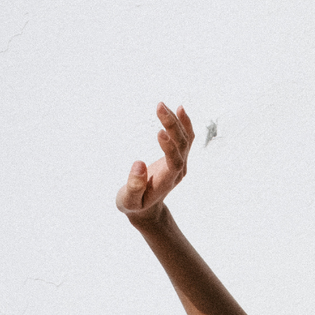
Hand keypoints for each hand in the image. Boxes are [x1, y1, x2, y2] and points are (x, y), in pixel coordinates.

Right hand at [116, 102, 194, 221]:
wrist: (147, 209)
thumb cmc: (135, 205)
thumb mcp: (128, 201)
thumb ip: (133, 187)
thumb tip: (139, 164)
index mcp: (167, 181)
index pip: (175, 162)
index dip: (170, 148)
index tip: (160, 132)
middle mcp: (179, 170)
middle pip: (182, 146)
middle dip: (172, 125)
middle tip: (159, 106)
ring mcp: (181, 163)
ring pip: (185, 139)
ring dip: (176, 120)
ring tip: (162, 105)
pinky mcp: (179, 157)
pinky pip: (186, 138)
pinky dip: (184, 123)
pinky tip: (179, 109)